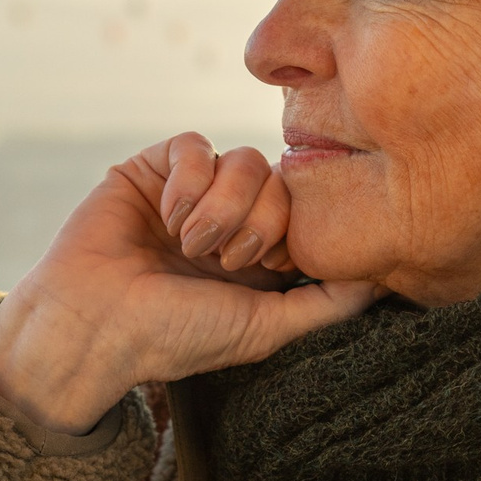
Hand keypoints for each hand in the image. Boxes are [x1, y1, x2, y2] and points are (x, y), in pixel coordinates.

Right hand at [0, 133, 379, 433]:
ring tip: (189, 244)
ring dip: (220, 206)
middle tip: (224, 260)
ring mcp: (192, 191)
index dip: (293, 232)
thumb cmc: (175, 337)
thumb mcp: (265, 328)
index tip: (265, 269)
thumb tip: (385, 278)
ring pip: (243, 159)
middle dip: (259, 221)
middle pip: (281, 179)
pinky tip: (166, 218)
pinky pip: (195, 143)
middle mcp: (229, 218)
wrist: (95, 324)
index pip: (306, 211)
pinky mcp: (153, 167)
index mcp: (258, 256)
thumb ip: (327, 304)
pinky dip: (187, 182)